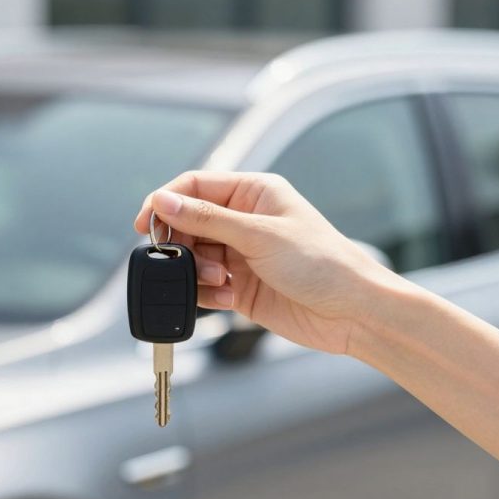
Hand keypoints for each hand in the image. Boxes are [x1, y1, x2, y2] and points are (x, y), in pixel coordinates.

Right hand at [134, 171, 399, 354]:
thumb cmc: (322, 263)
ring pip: (194, 256)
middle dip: (181, 243)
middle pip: (189, 223)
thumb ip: (208, 219)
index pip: (195, 186)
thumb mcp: (260, 236)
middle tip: (183, 260)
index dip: (166, 201)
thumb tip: (163, 201)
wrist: (352, 312)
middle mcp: (245, 221)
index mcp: (254, 193)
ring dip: (196, 271)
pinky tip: (226, 298)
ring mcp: (242, 255)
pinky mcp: (240, 287)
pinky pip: (205, 286)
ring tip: (218, 282)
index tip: (146, 222)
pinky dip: (207, 293)